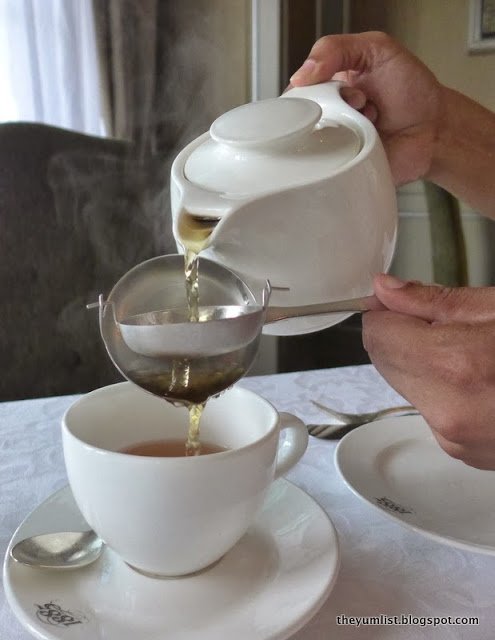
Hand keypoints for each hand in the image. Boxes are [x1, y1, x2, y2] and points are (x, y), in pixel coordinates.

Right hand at [289, 31, 494, 217]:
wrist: (435, 128)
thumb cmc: (410, 90)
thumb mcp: (377, 49)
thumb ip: (337, 49)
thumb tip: (301, 74)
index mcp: (327, 89)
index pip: (296, 92)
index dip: (308, 89)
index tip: (335, 87)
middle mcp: (326, 119)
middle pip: (300, 120)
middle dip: (329, 108)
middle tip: (359, 102)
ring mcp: (333, 146)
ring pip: (311, 147)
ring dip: (340, 131)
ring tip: (369, 121)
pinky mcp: (343, 170)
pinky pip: (326, 171)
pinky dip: (342, 158)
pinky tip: (364, 145)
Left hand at [362, 274, 494, 469]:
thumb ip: (434, 301)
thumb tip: (386, 289)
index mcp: (457, 366)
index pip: (376, 335)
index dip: (385, 314)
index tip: (397, 304)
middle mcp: (450, 413)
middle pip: (385, 363)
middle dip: (403, 338)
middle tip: (444, 324)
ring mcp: (458, 440)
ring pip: (407, 387)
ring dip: (424, 365)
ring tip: (473, 352)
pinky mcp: (467, 454)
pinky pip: (432, 410)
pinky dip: (444, 390)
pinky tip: (481, 378)